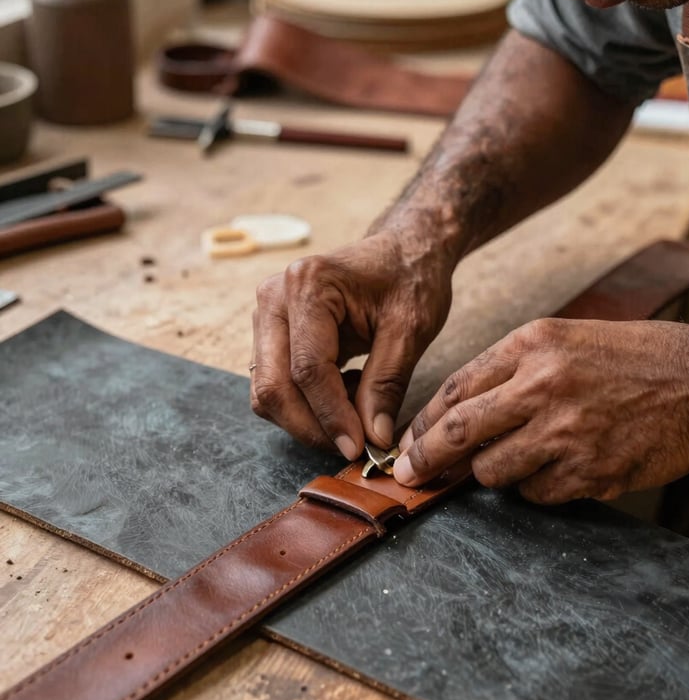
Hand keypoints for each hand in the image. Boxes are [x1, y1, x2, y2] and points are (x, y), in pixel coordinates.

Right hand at [250, 229, 452, 457]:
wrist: (403, 251)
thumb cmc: (409, 279)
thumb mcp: (411, 330)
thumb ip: (387, 385)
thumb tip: (373, 439)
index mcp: (308, 285)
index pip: (308, 369)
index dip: (332, 417)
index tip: (359, 447)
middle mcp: (274, 298)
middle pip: (274, 386)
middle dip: (312, 427)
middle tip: (353, 446)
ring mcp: (267, 316)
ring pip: (268, 392)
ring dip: (307, 419)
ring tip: (356, 409)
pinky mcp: (271, 334)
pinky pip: (275, 384)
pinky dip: (306, 405)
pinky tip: (345, 393)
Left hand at [393, 319, 688, 503]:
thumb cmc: (632, 358)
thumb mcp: (564, 339)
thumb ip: (509, 370)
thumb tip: (456, 412)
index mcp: (532, 347)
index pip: (455, 390)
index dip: (423, 423)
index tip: (408, 442)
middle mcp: (543, 387)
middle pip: (459, 434)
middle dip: (425, 460)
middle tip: (409, 475)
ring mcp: (566, 433)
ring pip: (493, 471)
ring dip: (491, 472)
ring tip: (517, 457)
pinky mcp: (589, 472)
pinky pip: (536, 494)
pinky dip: (536, 488)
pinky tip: (559, 467)